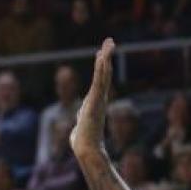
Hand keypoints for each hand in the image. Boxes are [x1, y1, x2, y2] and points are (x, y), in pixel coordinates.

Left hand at [71, 38, 114, 156]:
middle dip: (106, 56)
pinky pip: (99, 81)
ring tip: (109, 43)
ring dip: (105, 58)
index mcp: (95, 102)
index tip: (101, 54)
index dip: (100, 67)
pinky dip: (102, 69)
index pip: (99, 80)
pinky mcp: (95, 101)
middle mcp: (99, 98)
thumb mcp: (80, 127)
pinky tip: (102, 58)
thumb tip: (80, 123)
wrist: (87, 149)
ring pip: (103, 74)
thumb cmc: (83, 142)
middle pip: (103, 73)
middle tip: (110, 41)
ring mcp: (98, 99)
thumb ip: (81, 121)